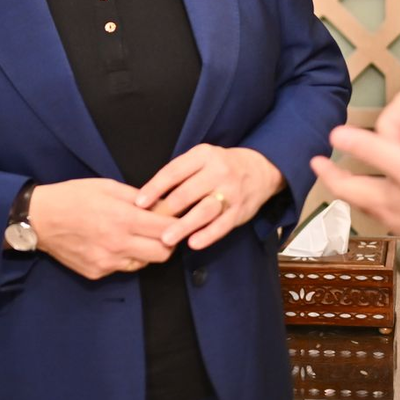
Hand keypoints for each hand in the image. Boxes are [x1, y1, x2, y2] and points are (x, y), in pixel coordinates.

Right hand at [27, 178, 175, 279]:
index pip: (166, 229)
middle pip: (162, 254)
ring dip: (147, 251)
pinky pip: (123, 268)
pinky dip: (127, 257)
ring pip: (144, 263)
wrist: (40, 219)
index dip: (177, 224)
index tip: (178, 218)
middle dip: (169, 242)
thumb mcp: (107, 187)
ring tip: (138, 236)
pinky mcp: (97, 273)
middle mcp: (118, 245)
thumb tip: (162, 203)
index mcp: (122, 219)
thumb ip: (137, 197)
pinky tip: (116, 243)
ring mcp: (107, 262)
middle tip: (164, 231)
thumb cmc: (74, 196)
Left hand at [135, 144, 285, 250]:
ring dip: (183, 226)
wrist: (259, 169)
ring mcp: (230, 192)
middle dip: (165, 210)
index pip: (174, 171)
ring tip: (166, 239)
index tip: (139, 203)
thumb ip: (180, 173)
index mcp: (203, 155)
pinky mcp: (239, 211)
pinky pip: (221, 225)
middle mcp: (218, 171)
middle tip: (148, 225)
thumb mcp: (201, 158)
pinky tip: (193, 244)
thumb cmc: (220, 166)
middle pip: (187, 193)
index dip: (155, 188)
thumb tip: (151, 195)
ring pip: (203, 210)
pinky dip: (207, 235)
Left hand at [311, 125, 399, 247]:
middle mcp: (391, 215)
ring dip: (370, 190)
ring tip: (367, 178)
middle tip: (336, 170)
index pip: (343, 186)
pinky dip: (394, 195)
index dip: (327, 172)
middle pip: (361, 198)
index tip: (314, 160)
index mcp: (380, 200)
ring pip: (381, 204)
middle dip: (346, 183)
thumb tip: (334, 134)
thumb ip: (368, 147)